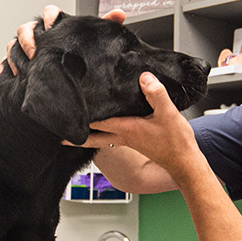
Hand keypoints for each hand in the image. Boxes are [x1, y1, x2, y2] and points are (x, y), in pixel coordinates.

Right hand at [0, 5, 125, 76]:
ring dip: (15, 53)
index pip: (49, 13)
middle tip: (35, 51)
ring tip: (22, 66)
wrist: (69, 78)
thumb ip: (105, 26)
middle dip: (28, 38)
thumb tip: (119, 14)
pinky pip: (6, 62)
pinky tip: (5, 74)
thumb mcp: (93, 41)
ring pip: (13, 44)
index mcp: (56, 26)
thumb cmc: (81, 54)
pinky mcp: (19, 64)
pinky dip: (4, 67)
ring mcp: (27, 50)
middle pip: (26, 28)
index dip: (48, 17)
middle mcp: (39, 35)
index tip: (51, 24)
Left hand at [75, 72, 198, 176]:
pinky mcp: (135, 142)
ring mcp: (128, 141)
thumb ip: (156, 94)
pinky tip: (101, 128)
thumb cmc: (176, 142)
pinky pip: (111, 137)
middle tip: (56, 133)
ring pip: (99, 137)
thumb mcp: (168, 113)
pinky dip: (101, 133)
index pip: (96, 123)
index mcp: (126, 129)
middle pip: (91, 136)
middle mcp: (123, 137)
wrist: (185, 163)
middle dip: (74, 134)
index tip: (65, 113)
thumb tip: (143, 77)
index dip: (81, 116)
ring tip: (73, 129)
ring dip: (86, 133)